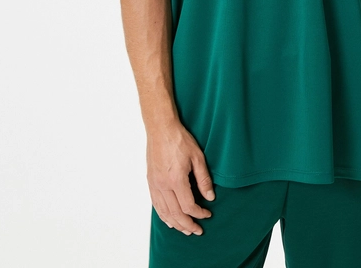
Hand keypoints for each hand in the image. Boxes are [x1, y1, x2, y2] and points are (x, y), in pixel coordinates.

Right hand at [146, 120, 215, 235]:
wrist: (161, 129)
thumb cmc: (179, 140)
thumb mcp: (197, 157)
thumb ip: (204, 179)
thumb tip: (210, 197)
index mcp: (176, 180)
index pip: (188, 206)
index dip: (199, 214)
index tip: (207, 215)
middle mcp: (163, 185)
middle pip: (175, 214)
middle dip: (188, 225)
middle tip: (197, 231)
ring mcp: (155, 184)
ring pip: (164, 212)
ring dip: (175, 224)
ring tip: (185, 230)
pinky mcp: (150, 181)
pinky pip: (156, 204)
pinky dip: (163, 215)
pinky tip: (169, 219)